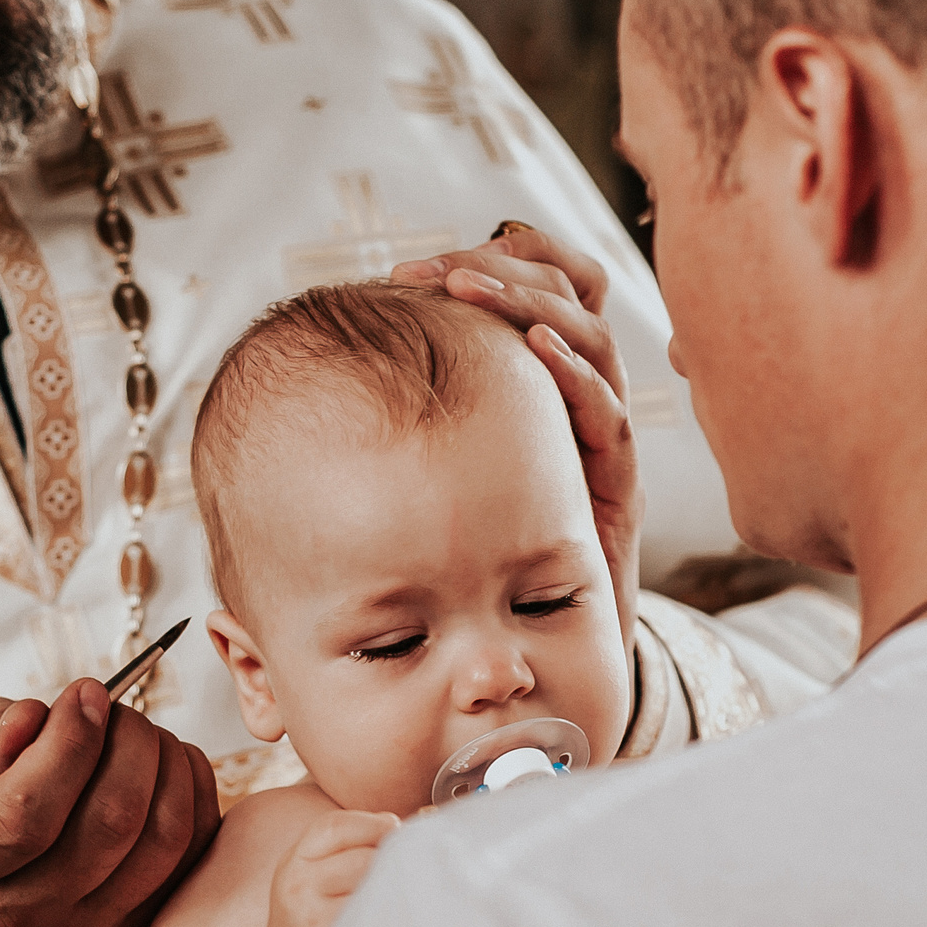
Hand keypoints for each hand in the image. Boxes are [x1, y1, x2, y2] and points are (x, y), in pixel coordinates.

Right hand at [0, 680, 220, 926]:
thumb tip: (35, 719)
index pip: (26, 814)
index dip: (70, 745)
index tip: (87, 691)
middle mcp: (23, 907)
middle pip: (110, 825)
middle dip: (130, 743)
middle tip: (114, 707)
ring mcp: (85, 924)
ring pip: (162, 839)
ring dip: (168, 765)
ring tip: (139, 734)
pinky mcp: (133, 921)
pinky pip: (192, 854)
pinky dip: (194, 793)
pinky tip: (167, 763)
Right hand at [258, 810, 400, 926]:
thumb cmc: (312, 910)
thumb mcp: (312, 870)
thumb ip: (346, 844)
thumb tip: (397, 827)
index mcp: (294, 861)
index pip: (335, 827)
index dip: (372, 823)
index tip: (396, 827)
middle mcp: (298, 886)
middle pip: (363, 858)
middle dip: (390, 860)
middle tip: (405, 869)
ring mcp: (313, 918)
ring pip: (372, 888)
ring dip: (395, 888)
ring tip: (400, 896)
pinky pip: (374, 918)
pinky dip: (391, 914)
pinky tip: (392, 918)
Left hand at [394, 227, 641, 647]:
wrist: (538, 664)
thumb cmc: (467, 583)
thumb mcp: (419, 498)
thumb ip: (386, 449)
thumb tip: (308, 397)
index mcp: (535, 393)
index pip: (536, 293)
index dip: (488, 262)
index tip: (409, 272)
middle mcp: (575, 410)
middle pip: (568, 300)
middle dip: (501, 269)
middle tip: (432, 275)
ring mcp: (599, 450)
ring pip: (593, 344)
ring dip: (530, 304)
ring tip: (469, 290)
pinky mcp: (618, 497)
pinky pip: (610, 420)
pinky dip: (577, 374)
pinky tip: (535, 349)